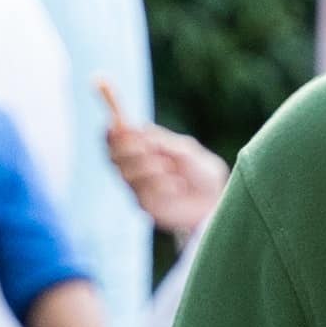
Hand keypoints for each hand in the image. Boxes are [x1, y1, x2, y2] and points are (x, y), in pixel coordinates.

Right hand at [96, 91, 229, 242]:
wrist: (213, 200)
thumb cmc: (201, 172)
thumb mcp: (185, 149)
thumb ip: (161, 141)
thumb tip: (137, 129)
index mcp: (145, 145)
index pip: (117, 135)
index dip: (113, 129)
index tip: (117, 124)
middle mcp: (137, 164)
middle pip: (113, 154)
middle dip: (128, 149)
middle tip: (146, 147)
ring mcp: (138, 184)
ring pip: (126, 173)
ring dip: (148, 167)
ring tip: (170, 169)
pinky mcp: (144, 202)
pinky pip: (141, 190)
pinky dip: (160, 184)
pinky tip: (177, 186)